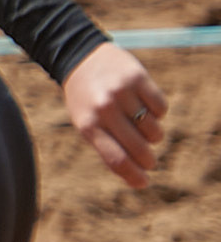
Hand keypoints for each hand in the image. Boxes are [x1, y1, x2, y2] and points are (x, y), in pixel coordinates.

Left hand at [62, 42, 166, 189]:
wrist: (81, 58)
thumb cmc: (85, 99)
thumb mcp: (86, 123)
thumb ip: (107, 148)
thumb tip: (136, 180)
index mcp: (88, 125)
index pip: (116, 159)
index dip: (134, 176)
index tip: (144, 183)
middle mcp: (104, 109)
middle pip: (138, 148)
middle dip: (148, 160)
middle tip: (149, 162)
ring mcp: (121, 93)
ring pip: (154, 129)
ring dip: (152, 133)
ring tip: (140, 125)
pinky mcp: (137, 78)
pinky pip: (161, 108)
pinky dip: (158, 111)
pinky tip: (144, 105)